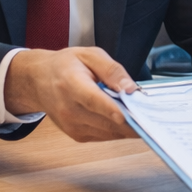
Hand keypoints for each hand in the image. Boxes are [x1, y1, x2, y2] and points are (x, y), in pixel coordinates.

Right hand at [3, 47, 138, 141]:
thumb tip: (130, 88)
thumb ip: (112, 70)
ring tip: (144, 117)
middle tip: (153, 116)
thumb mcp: (89, 55)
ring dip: (127, 127)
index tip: (128, 115)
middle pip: (104, 120)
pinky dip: (118, 129)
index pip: (93, 101)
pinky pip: (104, 136)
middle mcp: (69, 109)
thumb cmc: (65, 65)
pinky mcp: (77, 135)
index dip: (111, 110)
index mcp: (71, 84)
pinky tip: (127, 120)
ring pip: (108, 132)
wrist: (38, 81)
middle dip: (131, 120)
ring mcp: (72, 125)